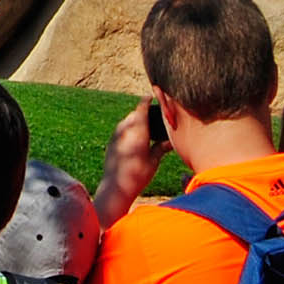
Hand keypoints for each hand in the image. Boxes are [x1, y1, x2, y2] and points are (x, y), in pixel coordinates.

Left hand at [98, 98, 164, 223]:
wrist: (116, 187)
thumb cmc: (138, 174)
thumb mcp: (154, 160)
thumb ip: (162, 147)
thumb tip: (172, 141)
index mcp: (138, 130)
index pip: (141, 107)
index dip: (147, 100)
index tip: (152, 96)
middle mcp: (125, 129)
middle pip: (133, 114)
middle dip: (142, 113)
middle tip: (152, 116)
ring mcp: (116, 136)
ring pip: (126, 122)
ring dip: (134, 122)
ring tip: (145, 128)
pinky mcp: (110, 144)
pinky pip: (120, 131)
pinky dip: (128, 131)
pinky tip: (134, 140)